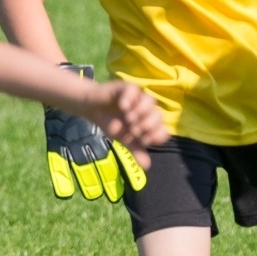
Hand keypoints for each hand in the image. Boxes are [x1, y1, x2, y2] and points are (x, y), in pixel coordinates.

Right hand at [46, 65, 149, 201]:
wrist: (93, 109)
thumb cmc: (112, 123)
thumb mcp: (124, 140)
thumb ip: (136, 151)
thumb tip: (147, 167)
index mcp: (149, 122)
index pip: (163, 129)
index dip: (156, 136)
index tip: (143, 140)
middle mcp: (147, 109)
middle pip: (159, 115)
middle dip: (148, 125)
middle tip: (134, 129)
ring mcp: (138, 97)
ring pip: (150, 100)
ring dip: (141, 111)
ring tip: (128, 118)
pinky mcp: (127, 88)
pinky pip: (134, 90)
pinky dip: (130, 99)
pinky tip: (122, 106)